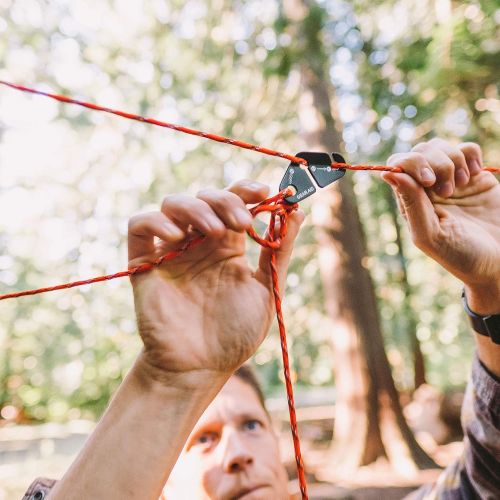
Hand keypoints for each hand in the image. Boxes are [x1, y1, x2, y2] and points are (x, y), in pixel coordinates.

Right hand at [127, 180, 303, 382]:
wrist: (201, 368)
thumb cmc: (235, 334)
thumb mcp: (267, 289)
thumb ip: (278, 251)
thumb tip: (297, 211)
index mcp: (227, 245)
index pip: (233, 200)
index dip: (246, 189)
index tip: (265, 192)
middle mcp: (198, 242)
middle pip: (206, 197)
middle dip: (226, 201)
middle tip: (242, 224)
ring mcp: (171, 251)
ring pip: (173, 204)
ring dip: (197, 208)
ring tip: (215, 232)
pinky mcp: (144, 263)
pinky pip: (140, 226)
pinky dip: (157, 222)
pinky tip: (178, 237)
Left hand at [382, 139, 499, 310]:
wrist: (499, 260)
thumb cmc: (460, 254)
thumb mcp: (430, 235)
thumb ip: (411, 203)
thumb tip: (387, 173)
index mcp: (410, 200)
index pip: (397, 165)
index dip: (410, 164)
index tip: (428, 181)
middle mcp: (426, 187)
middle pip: (420, 151)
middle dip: (435, 163)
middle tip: (448, 191)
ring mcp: (450, 178)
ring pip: (441, 146)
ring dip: (452, 161)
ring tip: (461, 185)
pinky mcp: (474, 174)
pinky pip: (466, 149)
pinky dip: (471, 156)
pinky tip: (475, 175)